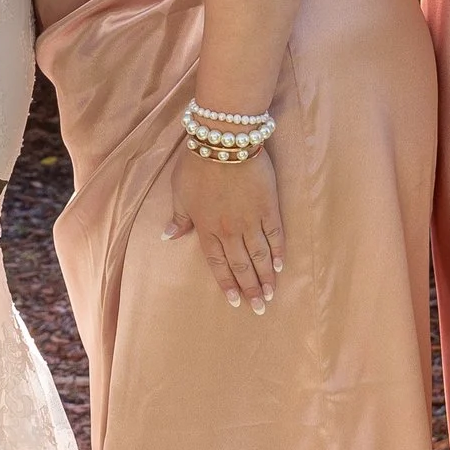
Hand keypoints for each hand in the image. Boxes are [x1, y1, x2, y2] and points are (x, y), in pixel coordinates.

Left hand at [162, 140, 285, 308]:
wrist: (225, 142)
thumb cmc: (197, 164)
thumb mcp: (179, 191)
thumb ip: (179, 217)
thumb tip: (168, 236)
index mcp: (206, 228)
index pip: (217, 263)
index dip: (226, 283)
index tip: (234, 301)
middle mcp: (229, 230)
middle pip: (241, 265)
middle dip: (249, 288)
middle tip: (259, 307)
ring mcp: (250, 220)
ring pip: (259, 256)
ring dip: (265, 277)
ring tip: (271, 294)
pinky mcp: (268, 207)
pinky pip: (275, 235)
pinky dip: (278, 252)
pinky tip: (281, 266)